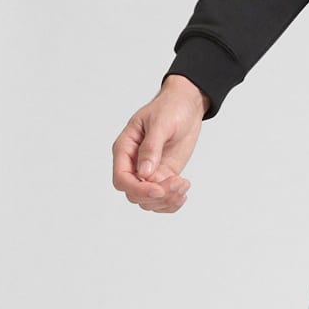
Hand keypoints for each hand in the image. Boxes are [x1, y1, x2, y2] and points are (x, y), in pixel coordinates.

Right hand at [113, 74, 208, 213]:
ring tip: (184, 184)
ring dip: (167, 200)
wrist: (187, 106)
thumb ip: (151, 147)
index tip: (159, 190)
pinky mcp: (163, 176)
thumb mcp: (161, 123)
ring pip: (148, 201)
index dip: (138, 189)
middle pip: (134, 194)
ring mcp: (148, 172)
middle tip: (178, 182)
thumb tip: (144, 172)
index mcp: (125, 149)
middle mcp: (133, 164)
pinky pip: (162, 199)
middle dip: (156, 195)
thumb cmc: (170, 108)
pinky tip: (183, 192)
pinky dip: (172, 202)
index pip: (121, 178)